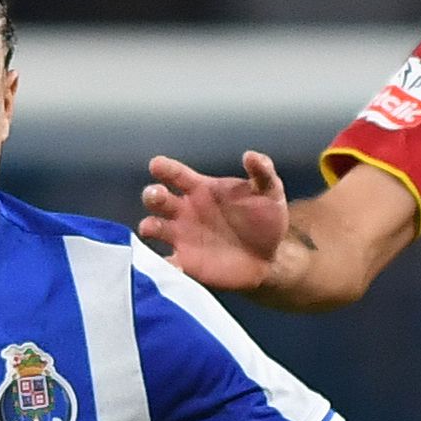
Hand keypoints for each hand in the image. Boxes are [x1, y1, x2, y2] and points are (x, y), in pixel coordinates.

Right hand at [137, 151, 290, 292]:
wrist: (270, 258)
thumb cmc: (265, 219)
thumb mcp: (270, 191)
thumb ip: (262, 171)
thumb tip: (250, 155)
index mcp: (200, 189)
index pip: (176, 174)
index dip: (164, 168)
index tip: (156, 165)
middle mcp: (185, 211)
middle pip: (157, 199)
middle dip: (152, 195)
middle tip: (157, 196)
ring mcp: (182, 237)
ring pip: (153, 227)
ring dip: (149, 226)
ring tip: (152, 228)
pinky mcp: (186, 263)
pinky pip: (167, 264)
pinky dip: (164, 264)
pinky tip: (174, 265)